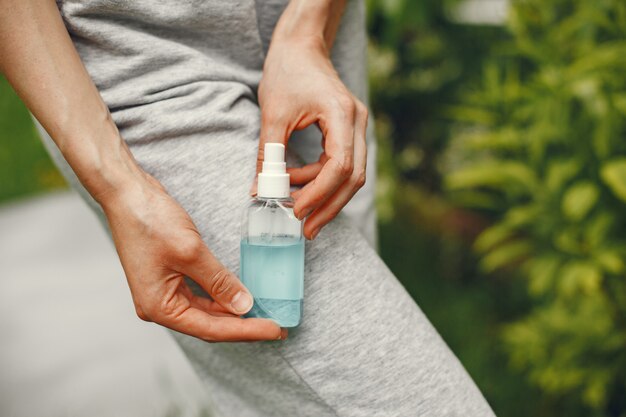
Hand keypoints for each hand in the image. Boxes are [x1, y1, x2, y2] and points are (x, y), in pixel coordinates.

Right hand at [102, 175, 285, 341]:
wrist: (127, 194)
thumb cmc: (149, 220)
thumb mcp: (191, 252)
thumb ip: (219, 281)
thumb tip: (244, 305)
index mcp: (159, 307)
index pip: (211, 329)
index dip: (246, 331)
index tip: (274, 330)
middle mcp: (159, 305)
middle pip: (209, 324)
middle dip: (243, 326)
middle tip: (276, 326)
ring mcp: (164, 292)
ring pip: (206, 311)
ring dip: (233, 313)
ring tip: (264, 316)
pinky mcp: (169, 277)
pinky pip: (200, 295)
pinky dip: (221, 297)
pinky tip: (240, 298)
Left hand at [256, 36, 367, 239]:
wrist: (301, 45)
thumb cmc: (287, 71)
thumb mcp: (272, 114)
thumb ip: (269, 155)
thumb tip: (261, 192)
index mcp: (342, 114)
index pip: (340, 166)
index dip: (320, 194)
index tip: (297, 212)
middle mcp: (357, 122)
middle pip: (354, 178)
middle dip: (329, 207)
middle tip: (306, 230)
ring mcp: (355, 127)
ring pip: (350, 175)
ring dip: (323, 195)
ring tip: (292, 203)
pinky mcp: (347, 131)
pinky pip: (340, 164)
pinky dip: (319, 179)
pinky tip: (297, 182)